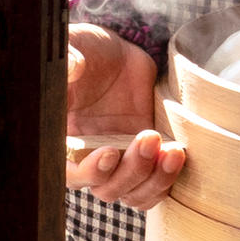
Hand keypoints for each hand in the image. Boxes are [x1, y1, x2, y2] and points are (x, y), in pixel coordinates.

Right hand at [63, 24, 184, 209]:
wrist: (118, 56)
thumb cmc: (87, 51)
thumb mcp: (74, 47)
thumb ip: (68, 59)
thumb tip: (71, 66)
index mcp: (63, 140)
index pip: (69, 173)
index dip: (89, 172)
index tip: (110, 152)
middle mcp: (89, 158)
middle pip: (106, 189)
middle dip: (131, 171)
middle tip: (148, 138)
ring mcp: (119, 161)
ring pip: (133, 193)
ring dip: (153, 179)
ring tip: (172, 151)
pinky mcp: (145, 158)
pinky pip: (154, 187)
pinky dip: (166, 179)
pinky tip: (176, 154)